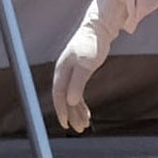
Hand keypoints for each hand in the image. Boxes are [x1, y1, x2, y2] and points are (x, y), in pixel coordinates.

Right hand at [48, 9, 111, 132]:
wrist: (99, 28)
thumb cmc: (92, 44)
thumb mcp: (86, 64)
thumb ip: (77, 83)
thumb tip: (70, 102)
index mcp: (62, 71)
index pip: (58, 95)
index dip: (61, 110)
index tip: (65, 124)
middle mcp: (64, 73)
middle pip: (65, 99)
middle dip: (71, 115)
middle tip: (80, 129)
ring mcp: (71, 73)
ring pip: (71, 97)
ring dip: (77, 111)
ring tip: (85, 125)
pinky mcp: (80, 72)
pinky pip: (77, 92)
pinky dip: (81, 104)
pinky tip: (87, 113)